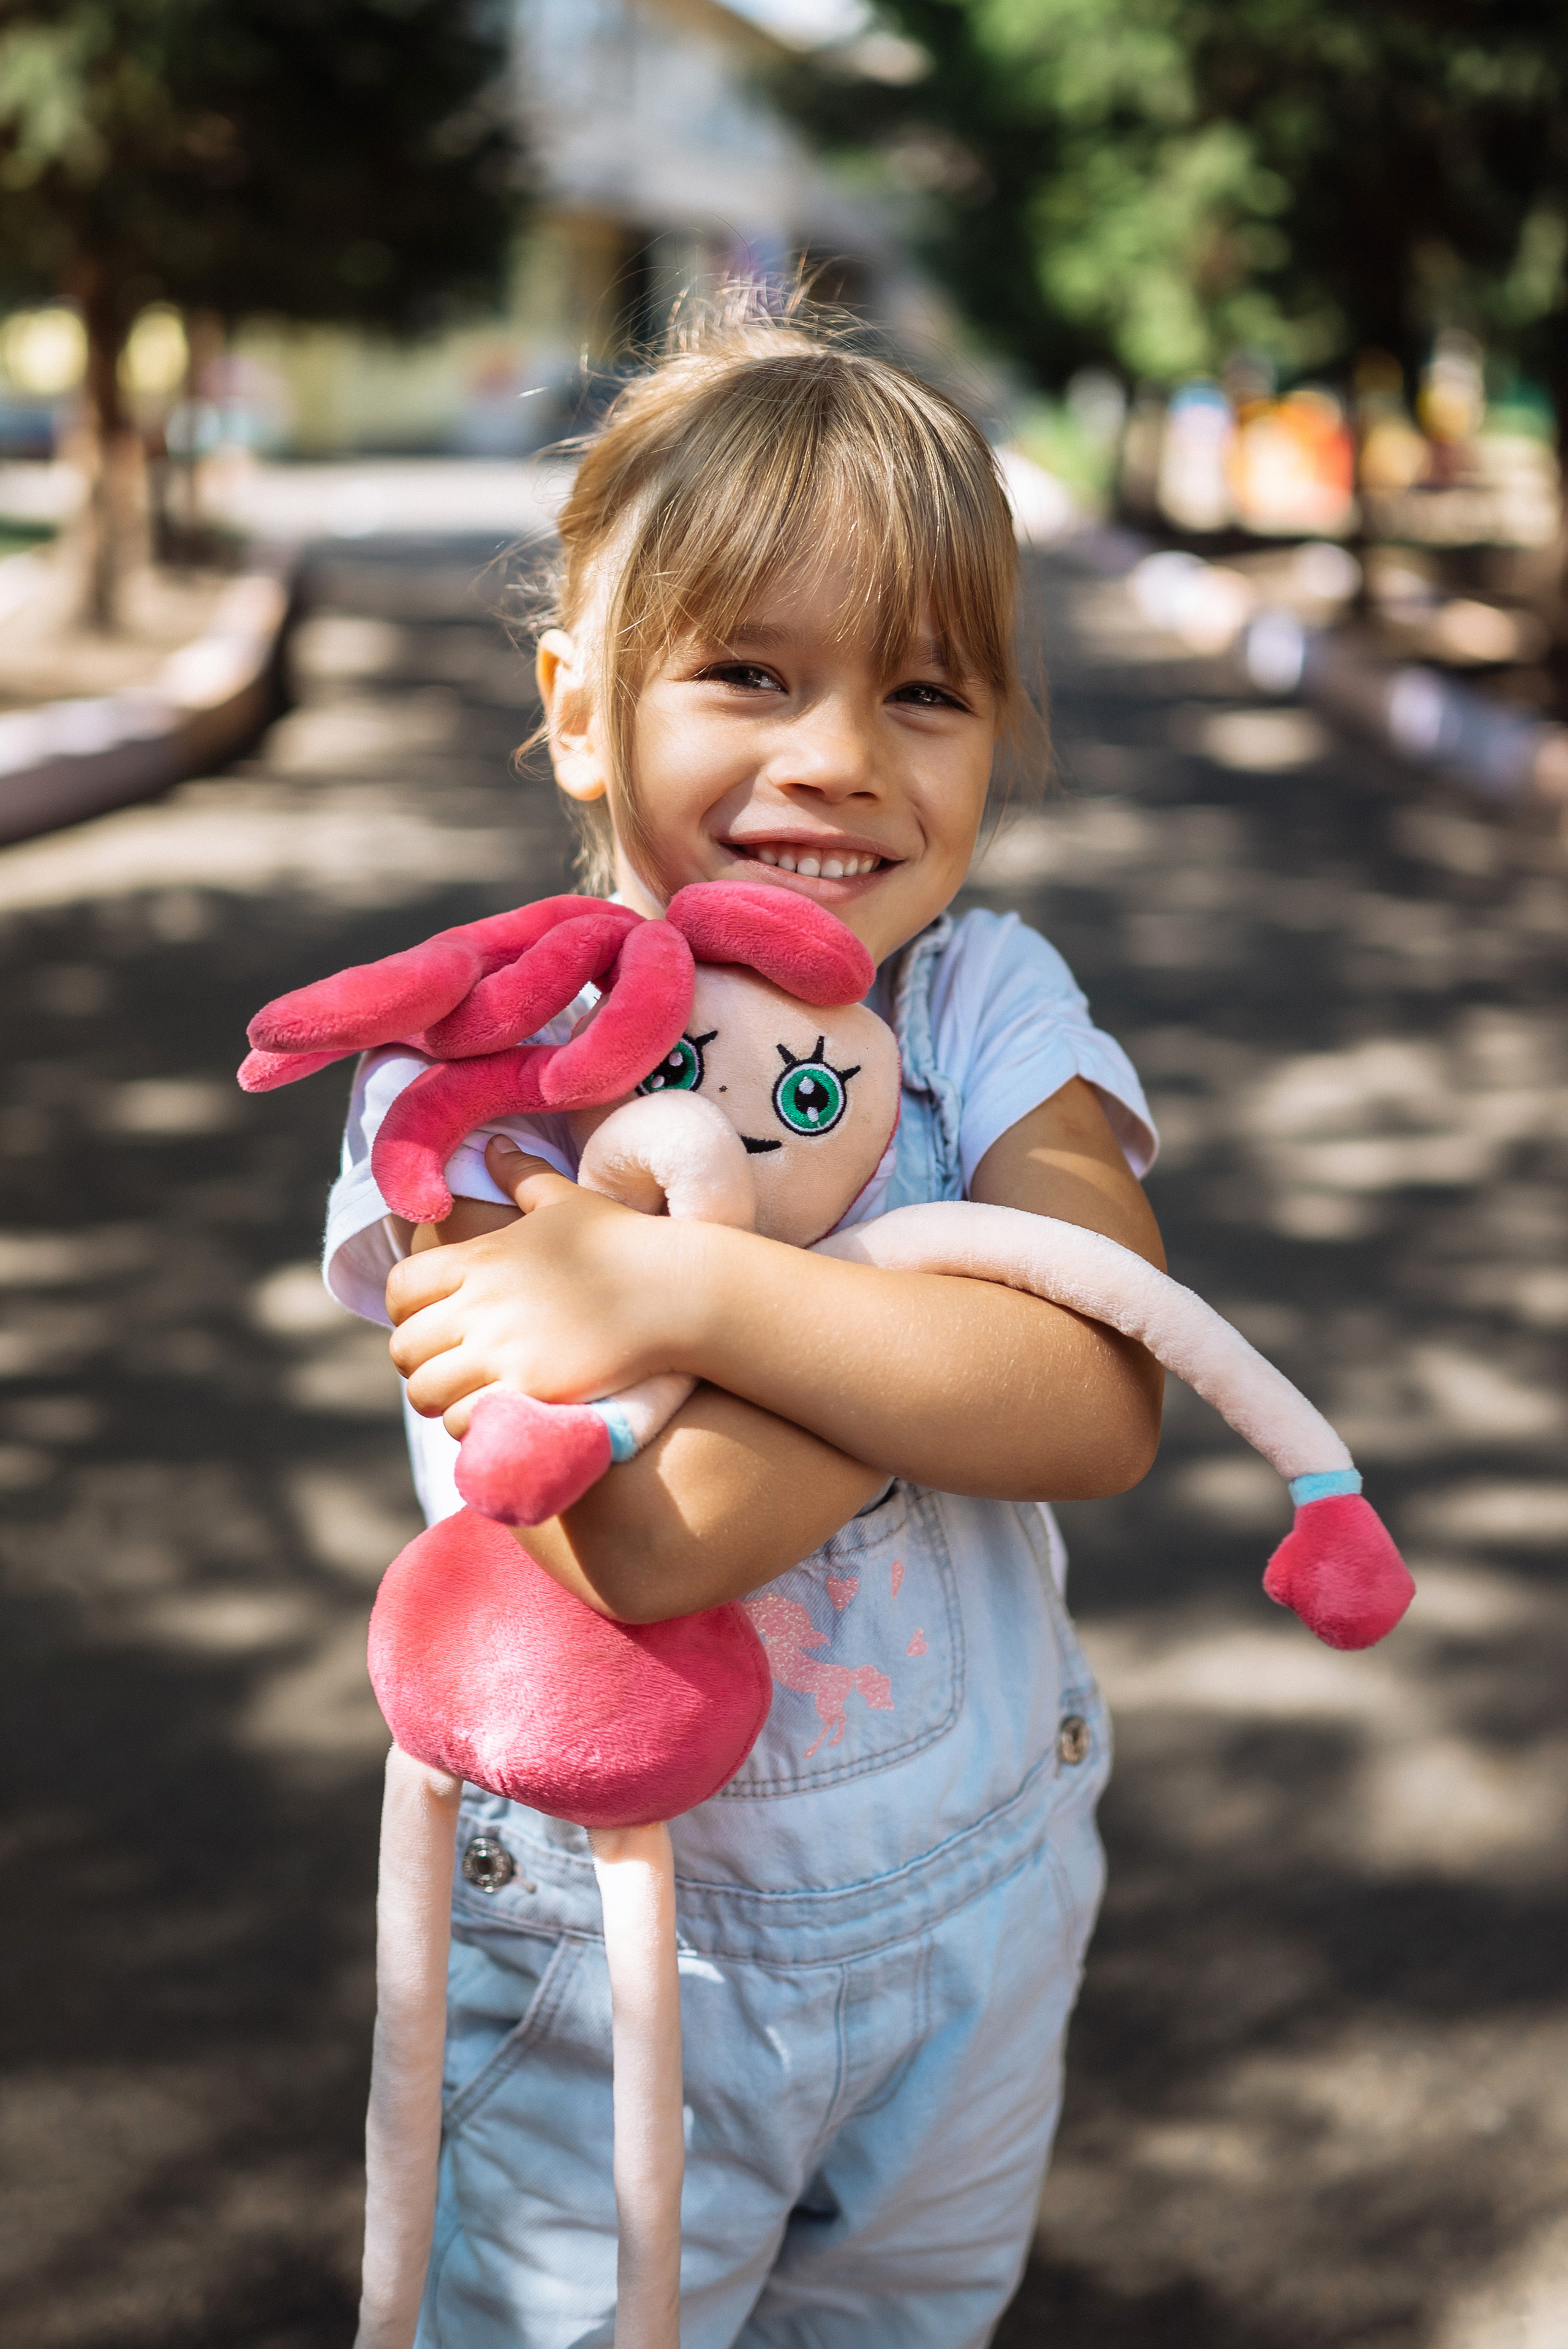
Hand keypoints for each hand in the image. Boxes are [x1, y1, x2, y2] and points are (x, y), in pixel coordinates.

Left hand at [386, 1139, 699, 1434]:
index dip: (406, 1311)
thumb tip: (493, 1146)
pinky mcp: (530, 1390)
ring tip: (467, 1396)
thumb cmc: (623, 1242)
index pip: (401, 1290)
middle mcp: (480, 1304)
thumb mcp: (566, 1201)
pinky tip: (494, 1415)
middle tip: (448, 1367)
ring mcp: (503, 1350)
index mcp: (479, 1258)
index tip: (431, 1322)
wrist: (675, 1291)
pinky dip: (470, 1424)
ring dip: (441, 1398)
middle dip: (420, 1361)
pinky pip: (465, 1421)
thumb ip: (522, 1177)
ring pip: (427, 1391)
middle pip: (405, 1348)